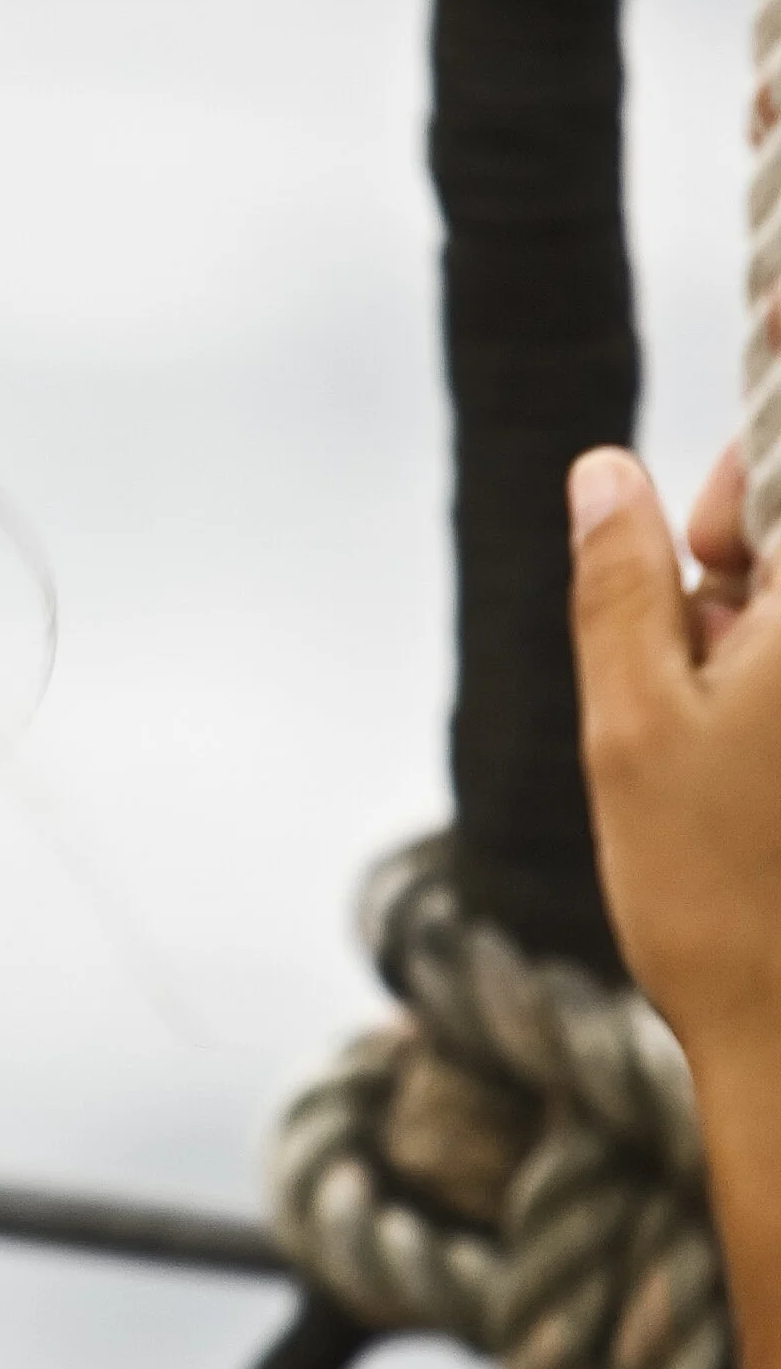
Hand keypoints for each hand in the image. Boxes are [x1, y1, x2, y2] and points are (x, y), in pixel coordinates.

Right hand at [570, 445, 780, 1061]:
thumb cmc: (723, 898)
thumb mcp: (634, 724)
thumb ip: (621, 579)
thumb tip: (604, 470)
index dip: (739, 484)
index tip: (704, 548)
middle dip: (743, 568)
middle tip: (698, 666)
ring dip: (758, 644)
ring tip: (726, 752)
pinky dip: (774, 703)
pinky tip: (761, 781)